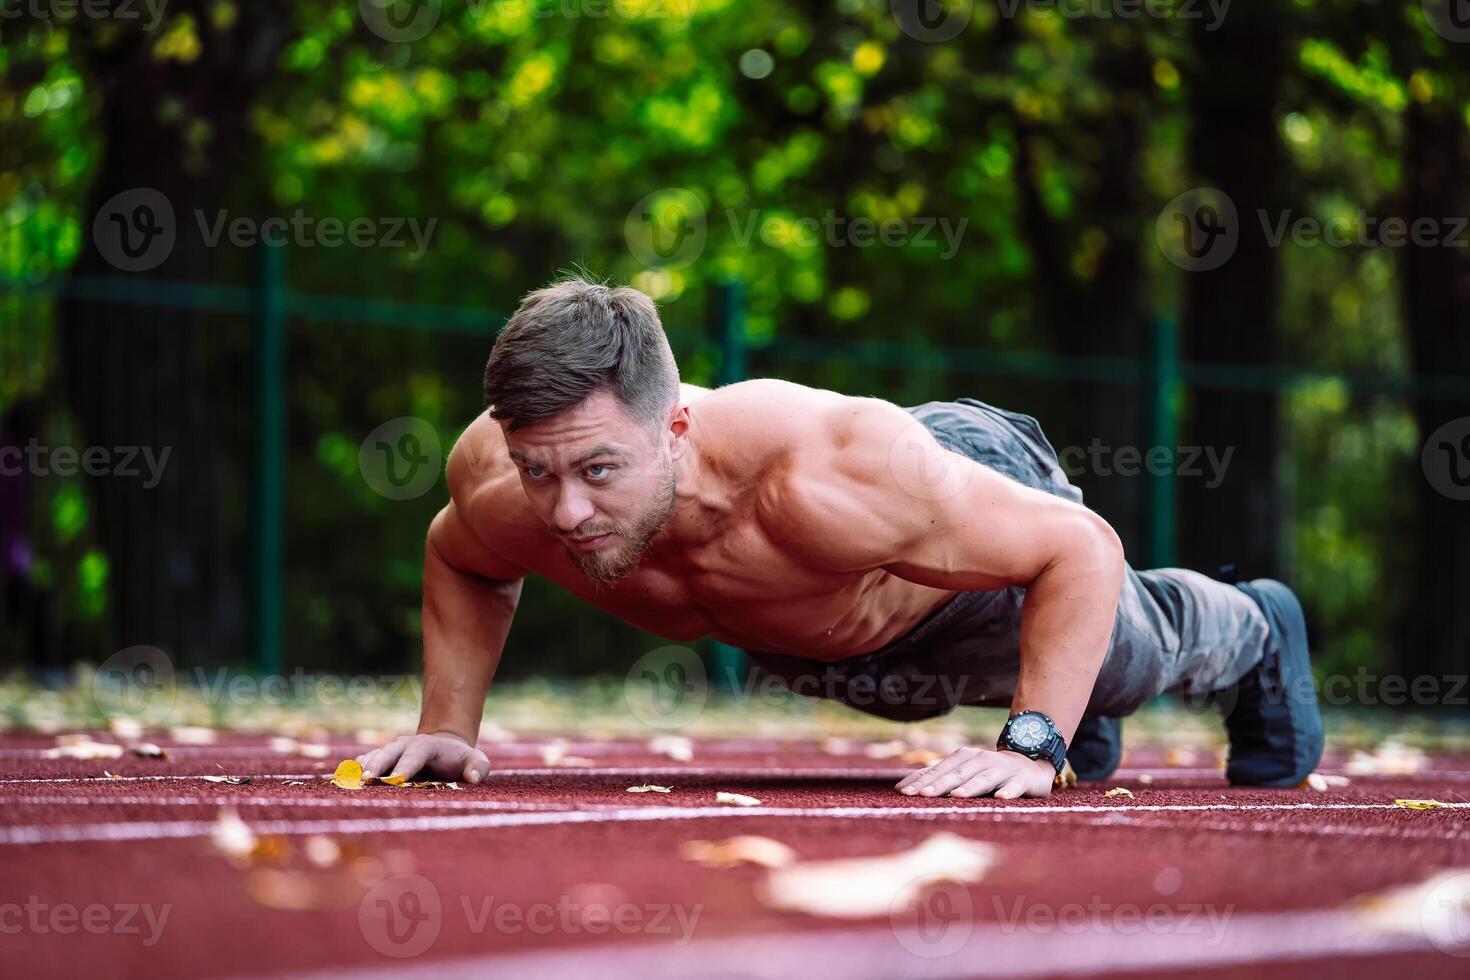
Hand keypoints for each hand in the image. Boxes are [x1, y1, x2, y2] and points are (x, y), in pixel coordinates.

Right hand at [356, 731, 490, 783]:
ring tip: (352, 781)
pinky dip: (356, 770)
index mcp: (427, 745)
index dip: (407, 765)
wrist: (444, 748)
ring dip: (363, 768)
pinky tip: (344, 780)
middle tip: (368, 780)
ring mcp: (391, 751)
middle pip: (389, 753)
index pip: (416, 754)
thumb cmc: (461, 760)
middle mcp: (404, 745)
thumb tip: (473, 778)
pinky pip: (366, 763)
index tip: (398, 778)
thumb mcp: (475, 761)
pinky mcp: (381, 761)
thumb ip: (478, 767)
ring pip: (374, 757)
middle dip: (378, 765)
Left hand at [896, 746, 1054, 798]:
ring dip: (970, 787)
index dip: (920, 781)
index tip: (902, 793)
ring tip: (956, 796)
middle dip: (939, 785)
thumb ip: (936, 778)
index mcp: (963, 758)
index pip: (938, 770)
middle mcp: (980, 760)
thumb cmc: (987, 772)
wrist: (1029, 764)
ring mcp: (1002, 769)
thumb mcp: (962, 772)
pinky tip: (1001, 798)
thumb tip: (900, 787)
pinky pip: (1014, 786)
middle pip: (957, 774)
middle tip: (922, 796)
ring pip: (984, 779)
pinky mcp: (1021, 779)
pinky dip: (1008, 791)